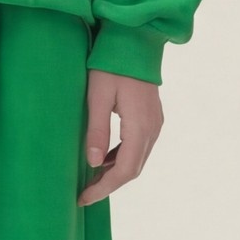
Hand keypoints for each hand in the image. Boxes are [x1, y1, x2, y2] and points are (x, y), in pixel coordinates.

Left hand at [77, 66, 162, 203]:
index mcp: (139, 127)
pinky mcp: (152, 117)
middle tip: (84, 193)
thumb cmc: (111, 66)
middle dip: (109, 184)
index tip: (83, 197)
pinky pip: (139, 147)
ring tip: (91, 179)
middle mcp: (152, 129)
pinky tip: (104, 159)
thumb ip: (97, 131)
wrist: (134, 41)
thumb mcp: (97, 97)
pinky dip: (122, 158)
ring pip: (137, 159)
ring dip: (116, 172)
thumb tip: (94, 164)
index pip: (125, 171)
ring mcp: (155, 123)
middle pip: (133, 169)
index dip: (104, 188)